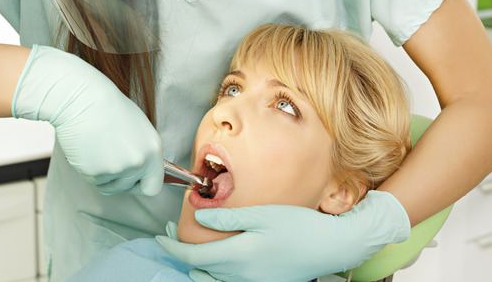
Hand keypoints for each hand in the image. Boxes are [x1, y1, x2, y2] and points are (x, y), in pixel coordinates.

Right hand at [13, 45, 162, 194]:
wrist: (82, 99)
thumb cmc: (108, 107)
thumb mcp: (138, 129)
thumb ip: (141, 152)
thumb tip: (138, 171)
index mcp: (153, 151)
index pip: (153, 187)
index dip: (141, 186)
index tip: (133, 182)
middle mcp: (138, 163)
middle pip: (127, 188)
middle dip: (117, 180)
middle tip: (106, 160)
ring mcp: (117, 169)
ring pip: (108, 185)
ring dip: (102, 174)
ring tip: (97, 149)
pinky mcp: (95, 172)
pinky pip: (92, 179)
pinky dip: (88, 168)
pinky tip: (86, 148)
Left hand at [156, 191, 410, 281]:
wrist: (332, 247)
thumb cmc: (299, 226)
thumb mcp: (261, 215)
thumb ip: (227, 219)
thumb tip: (198, 217)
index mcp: (239, 258)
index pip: (193, 258)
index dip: (172, 248)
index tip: (160, 238)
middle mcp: (243, 277)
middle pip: (199, 271)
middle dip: (181, 254)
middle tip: (172, 235)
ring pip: (212, 280)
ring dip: (197, 264)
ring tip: (190, 244)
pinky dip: (214, 272)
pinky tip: (216, 256)